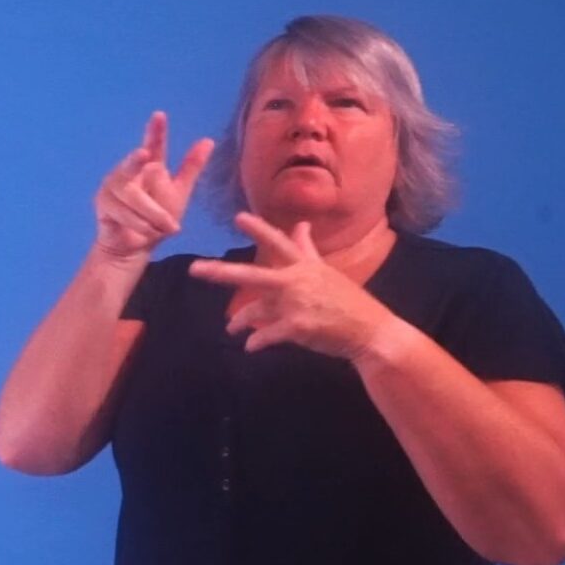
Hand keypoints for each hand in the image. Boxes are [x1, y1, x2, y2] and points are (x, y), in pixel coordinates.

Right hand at [93, 111, 213, 262]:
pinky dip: (140, 225)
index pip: (154, 145)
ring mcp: (110, 186)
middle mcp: (126, 171)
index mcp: (148, 165)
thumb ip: (191, 167)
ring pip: (133, 197)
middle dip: (137, 162)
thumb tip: (208, 140)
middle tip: (144, 155)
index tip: (160, 115)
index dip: (155, 131)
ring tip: (164, 228)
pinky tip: (147, 233)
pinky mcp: (101, 204)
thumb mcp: (179, 192)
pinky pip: (124, 213)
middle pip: (134, 168)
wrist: (137, 246)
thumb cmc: (158, 218)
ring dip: (152, 216)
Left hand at [188, 214, 395, 360]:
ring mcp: (297, 303)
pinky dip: (257, 342)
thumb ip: (306, 250)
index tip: (237, 216)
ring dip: (239, 321)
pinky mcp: (298, 326)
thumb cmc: (346, 301)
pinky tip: (251, 347)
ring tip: (231, 328)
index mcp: (304, 266)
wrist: (370, 331)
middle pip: (251, 274)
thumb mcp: (326, 270)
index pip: (278, 242)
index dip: (258, 229)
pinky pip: (266, 335)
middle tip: (194, 269)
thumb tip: (299, 225)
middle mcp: (297, 281)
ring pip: (255, 310)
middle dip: (220, 272)